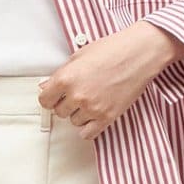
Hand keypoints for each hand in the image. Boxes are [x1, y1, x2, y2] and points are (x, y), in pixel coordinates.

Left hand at [36, 20, 183, 141]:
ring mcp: (92, 108)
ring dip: (80, 113)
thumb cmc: (112, 49)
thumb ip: (61, 74)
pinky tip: (94, 115)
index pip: (44, 100)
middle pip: (59, 112)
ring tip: (92, 99)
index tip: (55, 96)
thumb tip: (46, 87)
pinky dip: (89, 127)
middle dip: (66, 104)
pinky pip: (88, 133)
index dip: (50, 97)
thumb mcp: (80, 56)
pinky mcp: (107, 117)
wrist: (139, 54)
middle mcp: (77, 95)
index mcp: (66, 78)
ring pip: (74, 122)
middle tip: (79, 93)